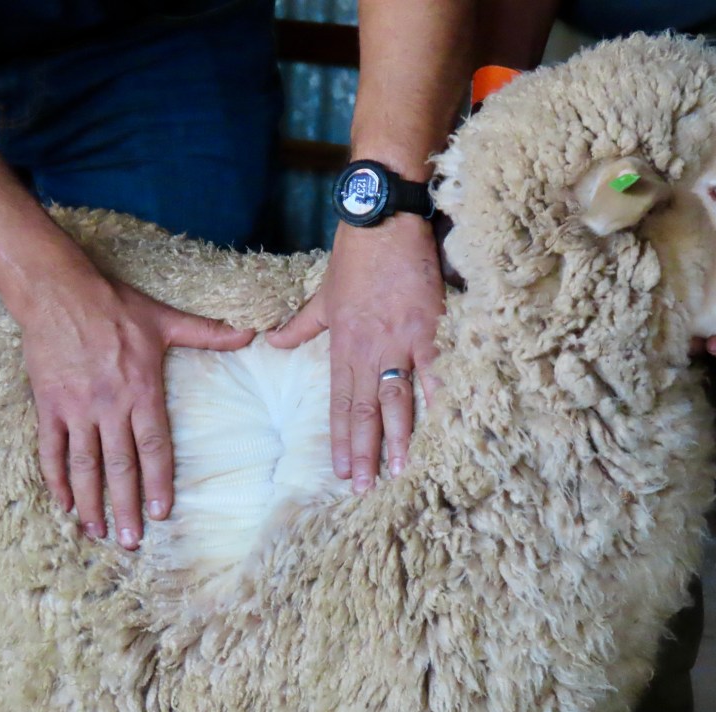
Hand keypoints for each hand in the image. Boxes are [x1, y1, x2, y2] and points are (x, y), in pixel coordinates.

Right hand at [22, 276, 253, 548]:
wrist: (57, 291)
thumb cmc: (114, 306)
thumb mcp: (165, 318)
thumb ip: (208, 333)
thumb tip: (251, 333)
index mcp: (141, 389)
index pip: (154, 445)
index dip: (158, 481)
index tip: (163, 512)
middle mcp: (109, 405)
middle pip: (120, 465)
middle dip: (126, 506)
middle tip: (132, 541)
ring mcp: (76, 407)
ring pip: (84, 464)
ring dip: (90, 501)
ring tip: (98, 532)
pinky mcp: (49, 405)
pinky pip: (51, 448)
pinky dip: (56, 477)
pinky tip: (63, 504)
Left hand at [268, 215, 444, 491]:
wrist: (381, 221)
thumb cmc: (354, 257)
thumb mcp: (322, 294)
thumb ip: (299, 325)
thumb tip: (271, 342)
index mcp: (343, 345)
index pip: (340, 403)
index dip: (341, 439)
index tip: (341, 470)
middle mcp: (368, 350)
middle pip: (364, 410)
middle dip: (364, 451)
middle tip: (364, 487)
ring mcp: (399, 341)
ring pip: (396, 398)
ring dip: (398, 437)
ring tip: (399, 470)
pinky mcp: (428, 327)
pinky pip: (436, 370)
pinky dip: (440, 398)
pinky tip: (444, 426)